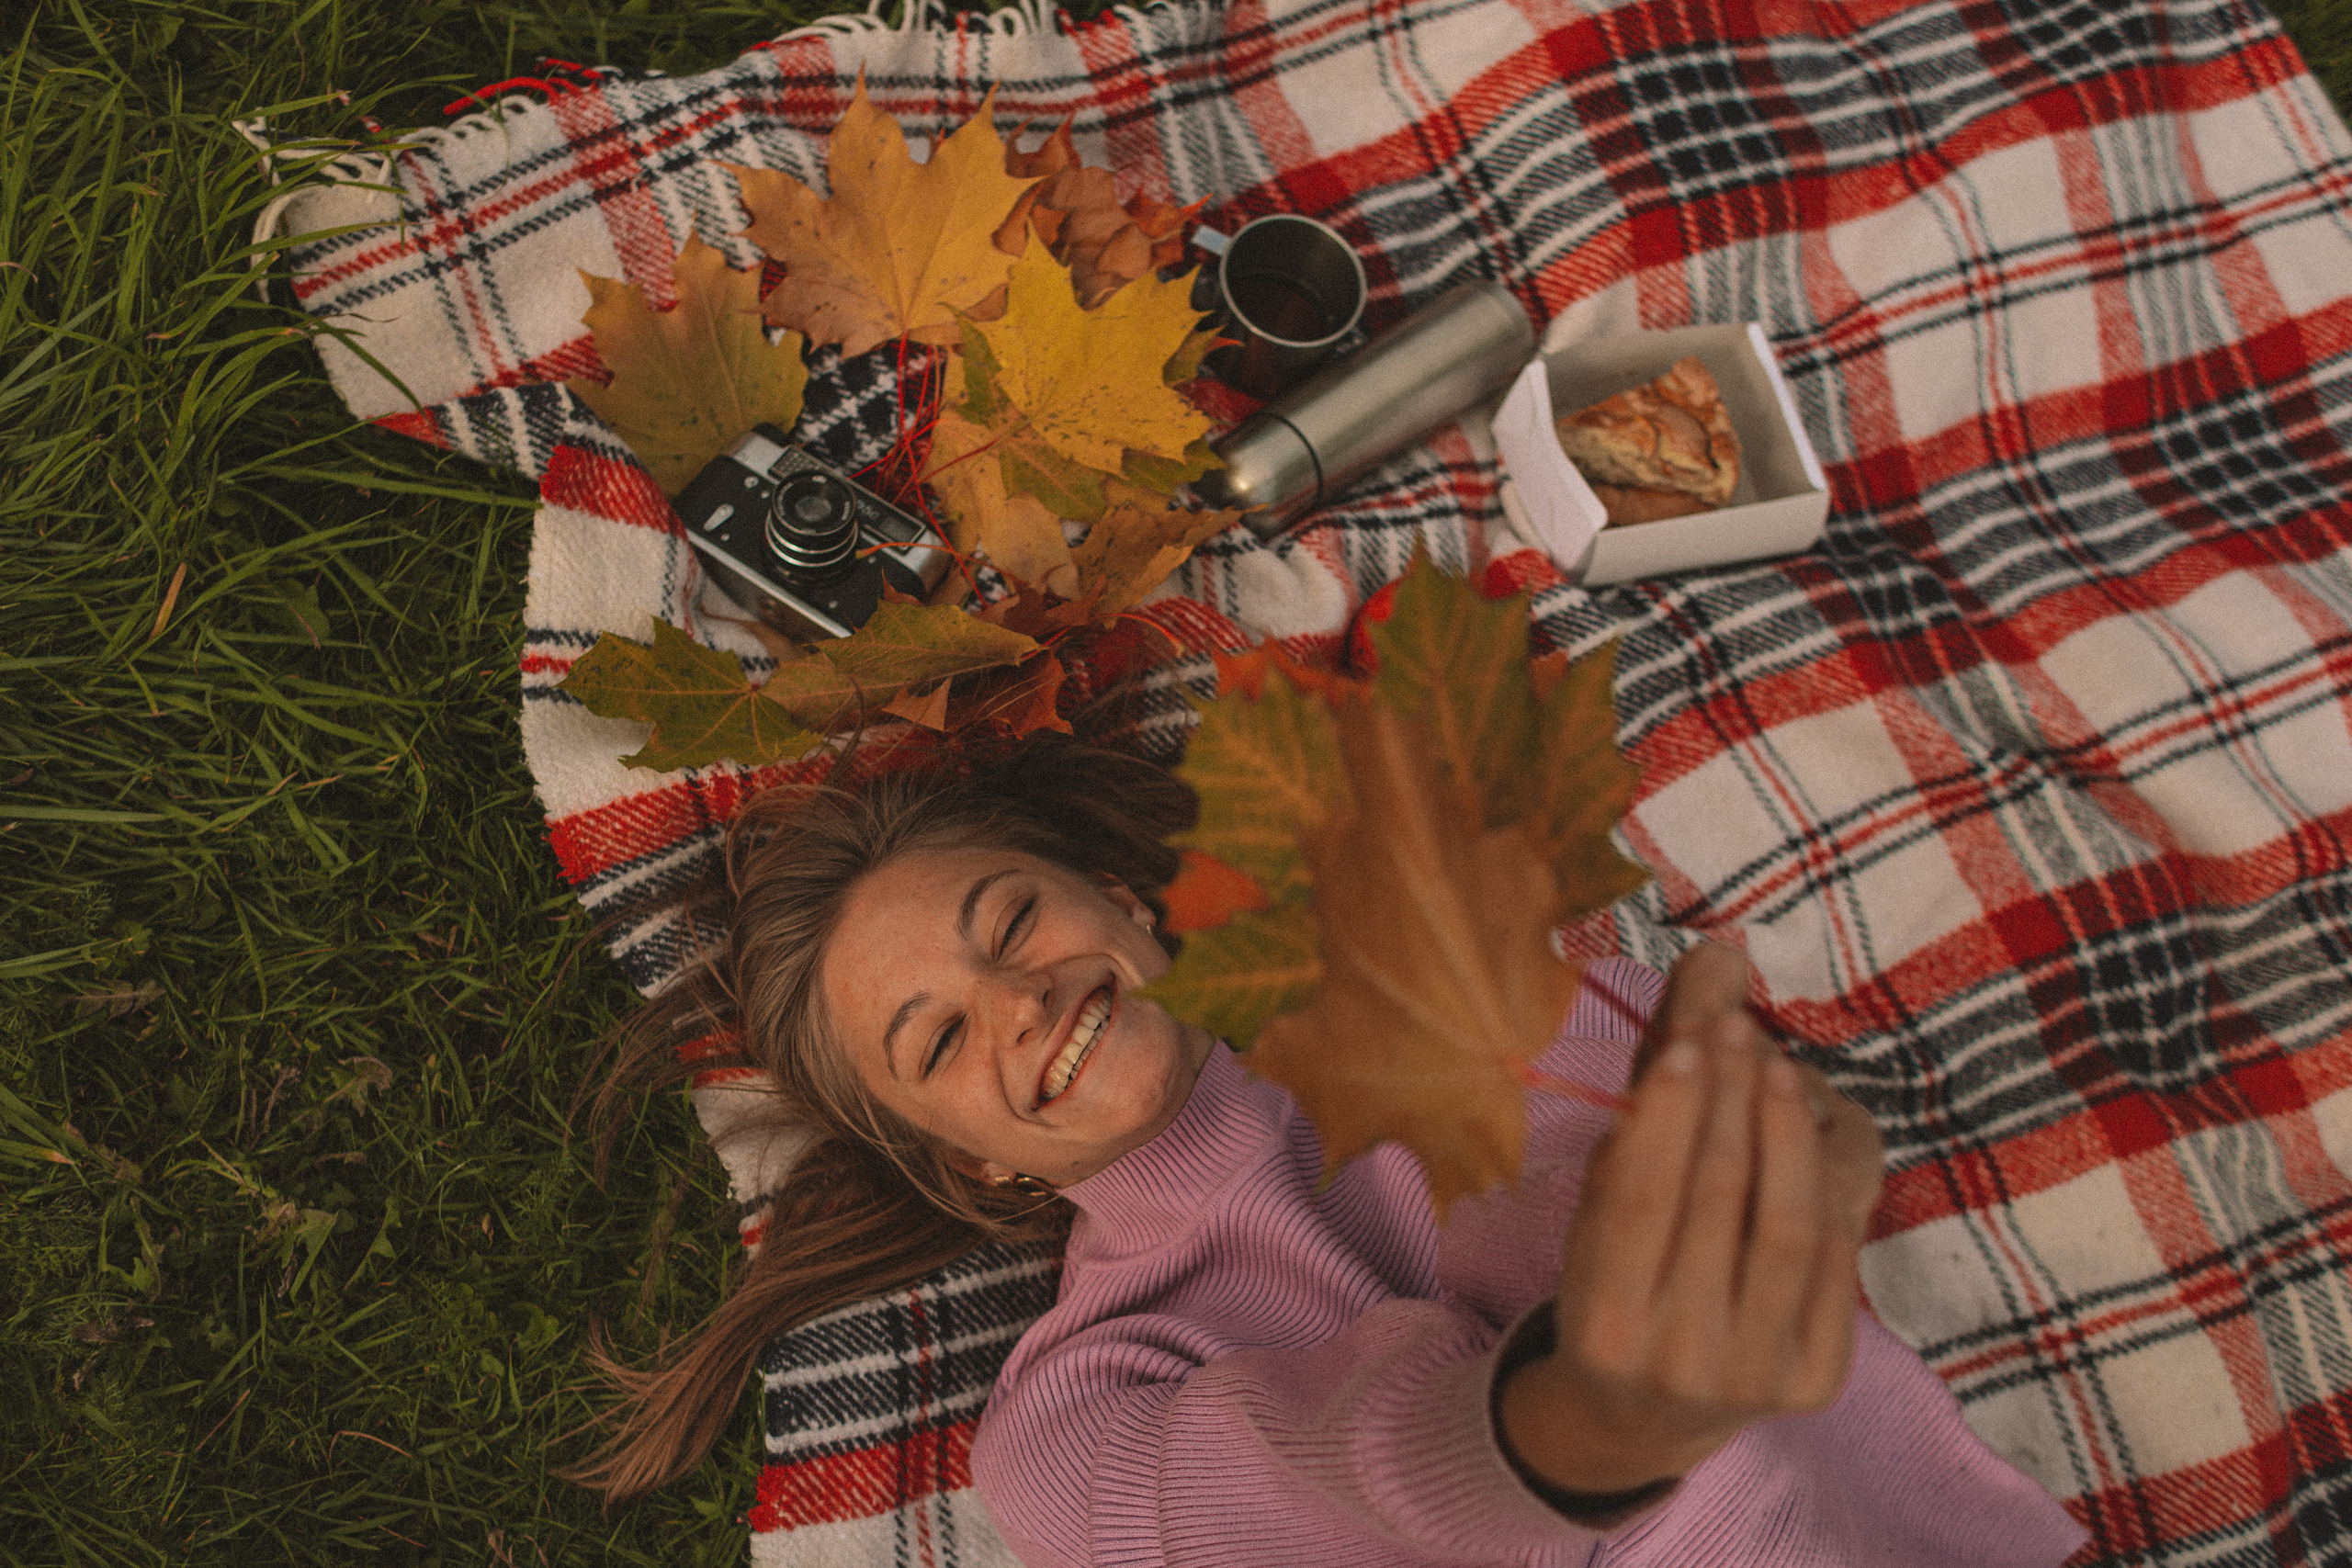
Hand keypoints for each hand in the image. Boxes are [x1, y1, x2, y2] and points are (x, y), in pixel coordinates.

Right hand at [1497, 942, 1883, 1497]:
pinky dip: (1830, 1177)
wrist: (1646, 1419)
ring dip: (1788, 1126)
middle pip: (1720, 1198)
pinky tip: (1816, 1122)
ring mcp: (1756, 1374)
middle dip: (1733, 1095)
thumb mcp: (1595, 1216)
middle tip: (1737, 1024)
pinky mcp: (1817, 1379)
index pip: (1641, 1198)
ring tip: (1775, 1062)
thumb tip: (1705, 976)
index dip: (1670, 1111)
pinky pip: (1838, 1256)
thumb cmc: (1613, 1289)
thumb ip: (1641, 1117)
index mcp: (1604, 1320)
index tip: (1690, 1043)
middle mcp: (1680, 1355)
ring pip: (1791, 1224)